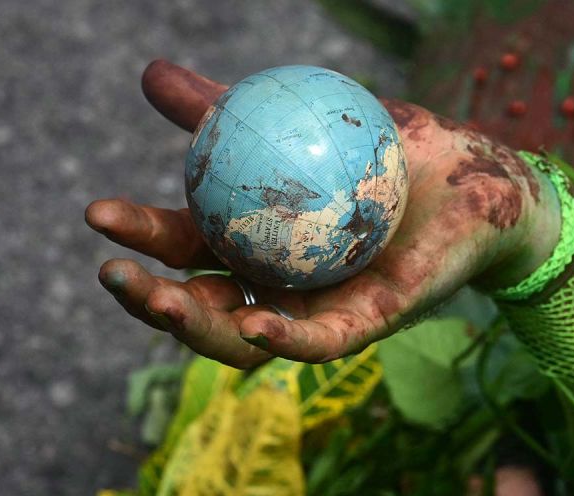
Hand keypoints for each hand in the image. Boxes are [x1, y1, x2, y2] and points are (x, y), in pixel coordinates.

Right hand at [87, 60, 558, 367]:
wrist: (476, 174)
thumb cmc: (389, 146)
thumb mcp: (300, 117)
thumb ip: (227, 108)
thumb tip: (151, 75)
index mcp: (253, 241)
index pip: (183, 247)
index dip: (138, 237)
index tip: (97, 212)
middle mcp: (276, 284)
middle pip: (199, 308)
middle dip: (146, 300)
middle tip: (114, 270)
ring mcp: (317, 310)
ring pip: (244, 340)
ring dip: (197, 330)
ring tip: (162, 300)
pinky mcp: (367, 326)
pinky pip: (319, 343)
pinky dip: (284, 340)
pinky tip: (255, 325)